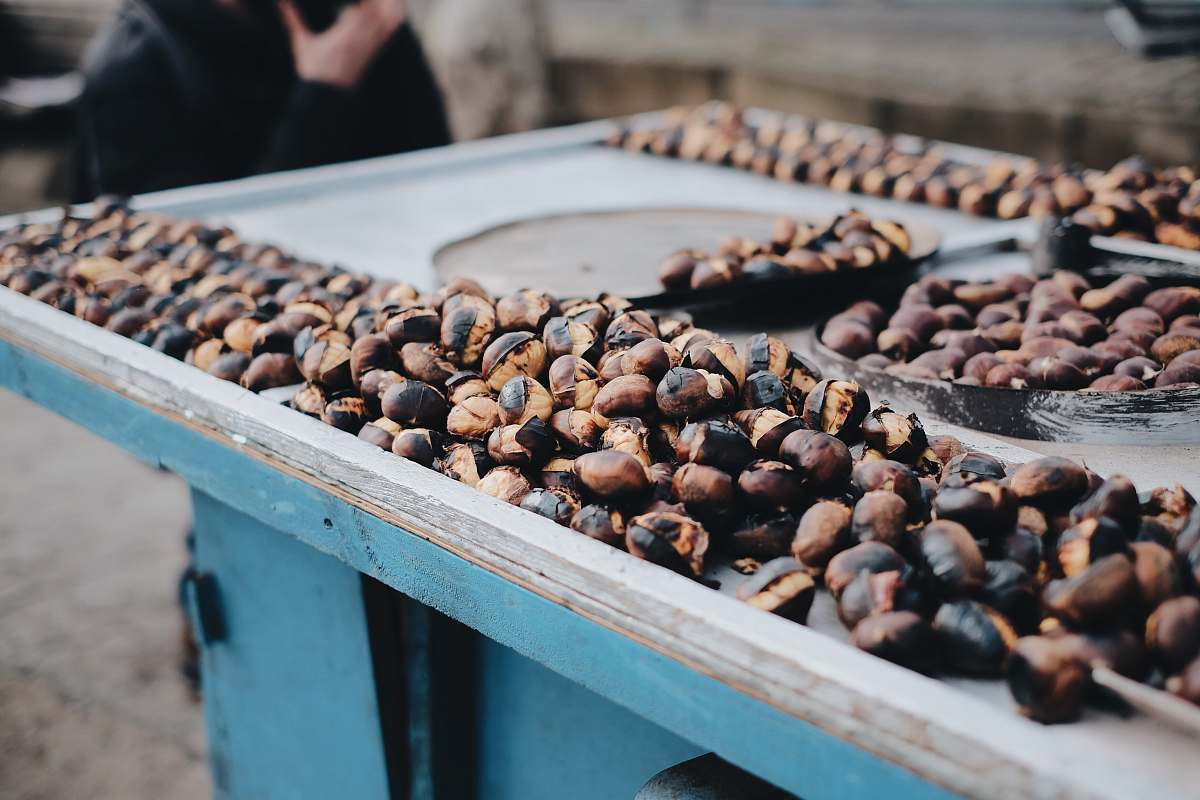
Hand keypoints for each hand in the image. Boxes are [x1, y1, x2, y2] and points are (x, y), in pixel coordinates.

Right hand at [278, 0, 407, 88]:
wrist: (328, 97)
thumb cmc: (314, 71)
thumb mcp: (301, 43)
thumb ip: (292, 19)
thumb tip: (280, 1)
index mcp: (344, 36)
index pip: (360, 11)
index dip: (365, 2)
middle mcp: (360, 41)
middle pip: (378, 13)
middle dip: (378, 2)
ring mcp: (369, 47)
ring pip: (387, 22)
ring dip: (389, 6)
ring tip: (390, 0)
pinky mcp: (373, 52)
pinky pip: (387, 34)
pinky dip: (391, 20)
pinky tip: (394, 9)